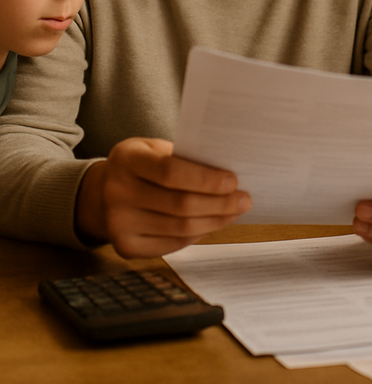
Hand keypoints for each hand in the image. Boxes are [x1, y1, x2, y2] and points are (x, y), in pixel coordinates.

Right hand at [75, 137, 251, 257]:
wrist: (103, 192)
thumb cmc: (143, 165)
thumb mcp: (156, 148)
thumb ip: (185, 157)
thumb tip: (229, 174)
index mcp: (126, 159)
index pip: (171, 172)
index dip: (205, 179)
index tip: (233, 181)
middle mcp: (116, 192)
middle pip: (179, 204)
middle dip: (219, 204)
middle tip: (244, 200)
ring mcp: (118, 223)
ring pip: (180, 228)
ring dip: (215, 221)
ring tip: (235, 211)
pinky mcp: (125, 247)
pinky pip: (172, 244)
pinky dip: (198, 235)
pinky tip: (212, 224)